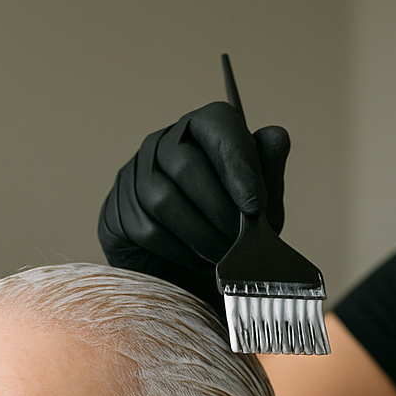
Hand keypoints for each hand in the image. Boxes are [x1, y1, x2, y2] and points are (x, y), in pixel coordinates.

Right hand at [98, 101, 289, 314]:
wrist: (192, 271)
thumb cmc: (231, 226)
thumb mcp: (261, 202)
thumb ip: (269, 171)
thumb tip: (276, 137)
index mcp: (205, 128)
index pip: (218, 124)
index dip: (238, 165)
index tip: (255, 207)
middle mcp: (165, 142)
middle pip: (187, 166)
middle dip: (220, 211)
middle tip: (243, 242)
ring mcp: (136, 173)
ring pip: (164, 200)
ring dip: (202, 235)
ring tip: (226, 256)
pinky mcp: (119, 209)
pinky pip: (148, 230)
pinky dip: (180, 252)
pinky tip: (199, 262)